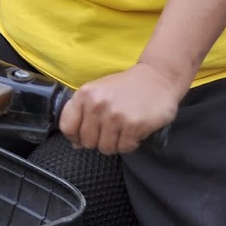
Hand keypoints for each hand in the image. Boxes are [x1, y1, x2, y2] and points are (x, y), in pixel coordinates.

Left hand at [58, 65, 181, 155]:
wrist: (158, 78)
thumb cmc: (126, 87)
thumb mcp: (99, 93)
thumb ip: (84, 115)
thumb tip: (76, 144)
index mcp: (84, 95)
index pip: (67, 127)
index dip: (75, 137)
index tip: (84, 137)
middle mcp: (97, 105)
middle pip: (87, 141)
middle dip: (98, 141)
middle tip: (111, 132)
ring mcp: (114, 116)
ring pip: (106, 148)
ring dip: (115, 144)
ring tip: (123, 131)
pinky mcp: (133, 125)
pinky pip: (124, 148)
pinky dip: (130, 144)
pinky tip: (135, 132)